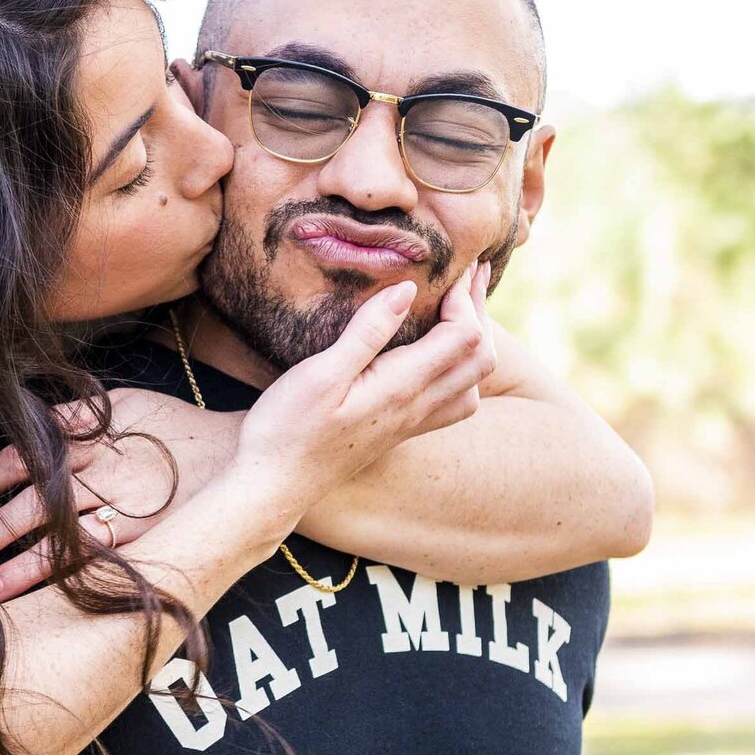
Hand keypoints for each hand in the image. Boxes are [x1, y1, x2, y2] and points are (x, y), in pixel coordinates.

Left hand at [0, 392, 237, 601]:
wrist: (240, 455)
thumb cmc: (175, 431)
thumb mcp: (125, 405)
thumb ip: (76, 416)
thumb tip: (22, 419)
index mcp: (94, 432)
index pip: (27, 455)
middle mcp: (106, 470)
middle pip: (34, 501)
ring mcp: (128, 508)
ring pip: (61, 540)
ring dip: (16, 565)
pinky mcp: (148, 539)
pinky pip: (97, 562)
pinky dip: (61, 580)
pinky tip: (32, 599)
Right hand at [235, 261, 495, 512]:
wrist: (274, 485)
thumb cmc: (288, 428)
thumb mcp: (321, 373)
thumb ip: (368, 332)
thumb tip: (408, 290)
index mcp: (402, 387)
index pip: (464, 336)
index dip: (465, 298)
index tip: (450, 268)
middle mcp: (416, 408)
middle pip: (481, 359)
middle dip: (480, 312)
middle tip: (468, 274)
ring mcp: (410, 424)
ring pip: (472, 384)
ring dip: (475, 343)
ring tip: (460, 309)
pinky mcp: (397, 432)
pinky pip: (452, 403)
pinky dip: (460, 371)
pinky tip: (437, 357)